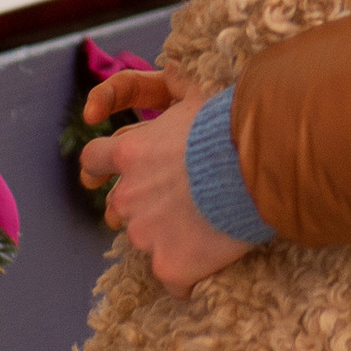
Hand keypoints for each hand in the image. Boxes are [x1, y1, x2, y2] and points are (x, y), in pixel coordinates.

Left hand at [77, 73, 252, 294]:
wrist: (258, 167)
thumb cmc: (230, 128)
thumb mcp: (195, 97)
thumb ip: (172, 86)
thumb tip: (169, 68)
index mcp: (128, 153)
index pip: (92, 160)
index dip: (97, 169)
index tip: (97, 177)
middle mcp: (127, 194)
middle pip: (115, 208)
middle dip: (135, 207)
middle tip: (169, 206)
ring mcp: (145, 234)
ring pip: (144, 242)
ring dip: (164, 238)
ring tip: (200, 231)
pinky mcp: (169, 266)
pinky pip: (174, 282)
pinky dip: (188, 277)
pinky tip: (209, 266)